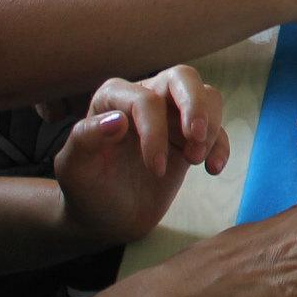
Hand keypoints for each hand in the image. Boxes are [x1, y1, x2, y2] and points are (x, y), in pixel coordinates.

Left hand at [53, 67, 230, 245]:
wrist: (107, 217)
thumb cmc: (86, 190)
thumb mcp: (75, 169)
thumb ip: (86, 139)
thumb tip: (118, 120)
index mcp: (113, 98)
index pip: (145, 100)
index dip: (155, 131)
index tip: (155, 167)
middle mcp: (145, 98)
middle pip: (183, 78)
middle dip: (195, 106)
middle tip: (196, 138)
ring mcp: (171, 116)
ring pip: (207, 97)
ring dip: (210, 127)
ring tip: (195, 161)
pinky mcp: (190, 138)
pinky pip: (218, 129)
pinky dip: (221, 146)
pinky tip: (212, 169)